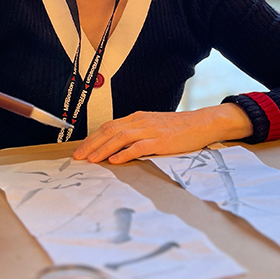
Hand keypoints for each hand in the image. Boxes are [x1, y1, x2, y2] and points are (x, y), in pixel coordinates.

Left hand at [72, 104, 252, 164]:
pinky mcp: (161, 140)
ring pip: (120, 137)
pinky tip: (115, 160)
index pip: (108, 126)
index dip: (93, 138)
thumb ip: (136, 133)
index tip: (81, 150)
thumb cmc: (177, 128)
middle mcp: (140, 121)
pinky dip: (125, 153)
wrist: (200, 124)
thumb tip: (117, 147)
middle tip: (79, 157)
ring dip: (103, 149)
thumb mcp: (152, 126)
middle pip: (109, 131)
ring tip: (92, 160)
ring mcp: (150, 130)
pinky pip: (139, 146)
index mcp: (137, 118)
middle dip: (92, 144)